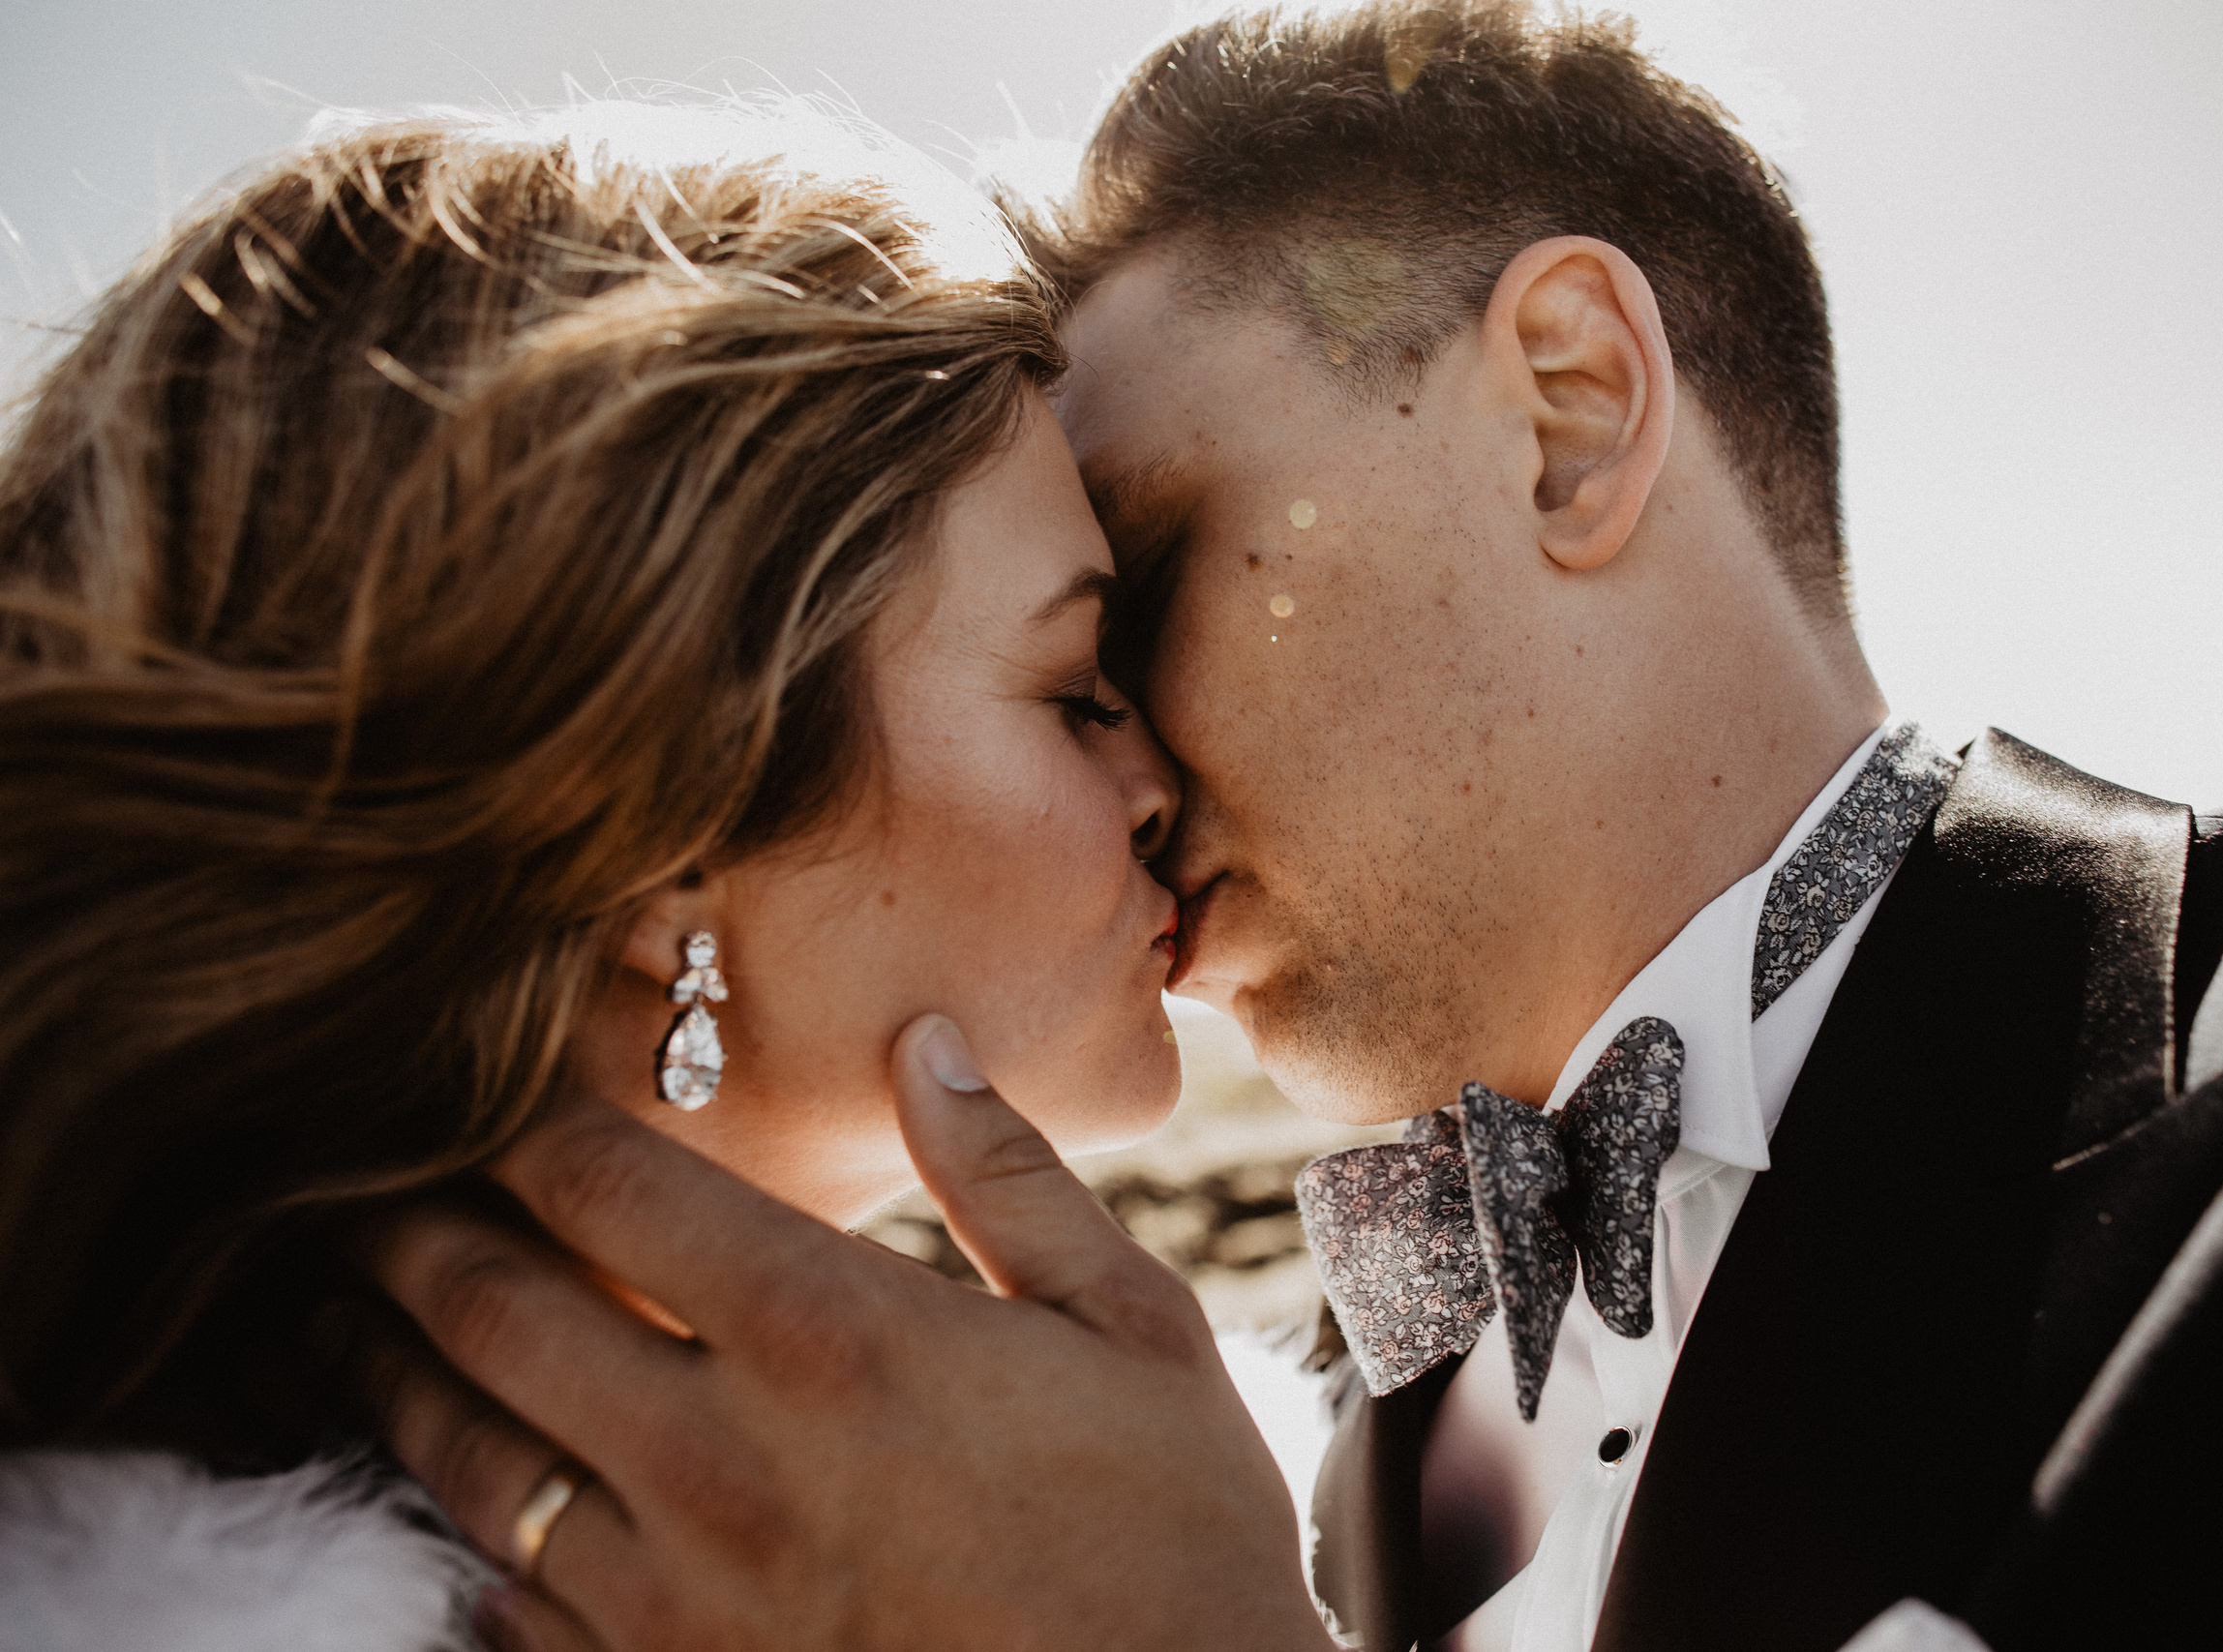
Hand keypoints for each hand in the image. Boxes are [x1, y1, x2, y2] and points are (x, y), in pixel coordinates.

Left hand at [361, 1015, 1333, 1651]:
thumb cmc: (1175, 1537)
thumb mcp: (1133, 1328)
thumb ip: (1008, 1177)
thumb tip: (925, 1040)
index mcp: (835, 1336)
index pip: (609, 1187)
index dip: (517, 1116)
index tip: (476, 1072)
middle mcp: (723, 1459)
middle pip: (491, 1308)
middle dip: (400, 1229)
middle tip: (341, 1183)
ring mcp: (680, 1597)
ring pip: (469, 1459)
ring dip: (383, 1372)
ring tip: (336, 1319)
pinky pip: (508, 1609)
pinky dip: (452, 1536)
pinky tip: (436, 1493)